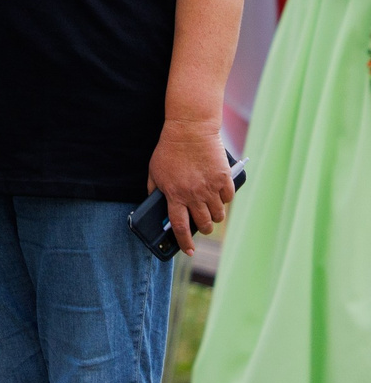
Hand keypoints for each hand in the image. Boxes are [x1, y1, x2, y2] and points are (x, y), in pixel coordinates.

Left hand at [148, 120, 234, 252]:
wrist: (189, 130)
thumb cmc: (169, 150)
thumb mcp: (154, 172)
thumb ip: (154, 190)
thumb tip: (157, 205)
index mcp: (174, 195)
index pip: (179, 227)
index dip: (184, 242)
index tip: (190, 251)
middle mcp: (193, 195)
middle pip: (203, 224)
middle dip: (204, 229)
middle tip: (203, 226)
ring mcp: (210, 188)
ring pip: (218, 215)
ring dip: (215, 216)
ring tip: (211, 211)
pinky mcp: (224, 179)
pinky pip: (228, 198)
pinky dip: (225, 200)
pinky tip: (219, 195)